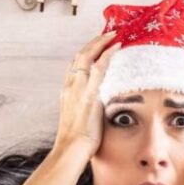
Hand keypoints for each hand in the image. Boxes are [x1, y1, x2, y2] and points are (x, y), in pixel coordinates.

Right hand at [55, 31, 120, 155]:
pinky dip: (107, 53)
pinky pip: (99, 66)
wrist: (71, 149)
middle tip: (105, 35)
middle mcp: (70, 86)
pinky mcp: (90, 92)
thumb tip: (96, 113)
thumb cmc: (75, 142)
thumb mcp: (78, 121)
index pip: (74, 67)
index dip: (85, 54)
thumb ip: (85, 112)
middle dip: (92, 43)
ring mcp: (79, 88)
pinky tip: (116, 46)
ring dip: (100, 42)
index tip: (94, 48)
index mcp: (67, 93)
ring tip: (112, 35)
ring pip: (87, 56)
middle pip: (79, 56)